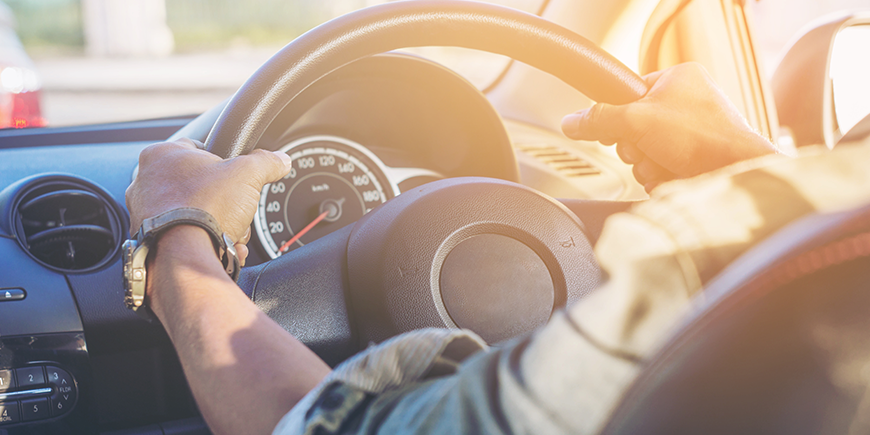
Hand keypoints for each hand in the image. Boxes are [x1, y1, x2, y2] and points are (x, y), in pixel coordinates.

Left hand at [126, 138, 291, 261]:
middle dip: (220, 200)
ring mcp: (142, 211)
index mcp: (163, 154)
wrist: (185, 254)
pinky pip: (179, 236)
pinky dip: (200, 241)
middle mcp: (146, 180)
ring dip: (214, 223)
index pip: (198, 147)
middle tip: (234, 208)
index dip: (222, 161)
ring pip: (190, 212)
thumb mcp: (248, 175)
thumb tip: (279, 160)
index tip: (233, 174)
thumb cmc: (204, 208)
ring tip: (228, 231)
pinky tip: (219, 246)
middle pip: (196, 184)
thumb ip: (266, 162)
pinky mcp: (146, 238)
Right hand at [561, 62, 776, 190]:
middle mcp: (688, 103)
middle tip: (646, 148)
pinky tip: (674, 176)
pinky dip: (661, 177)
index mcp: (678, 79)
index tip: (617, 128)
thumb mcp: (637, 120)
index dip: (618, 115)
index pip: (629, 93)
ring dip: (646, 165)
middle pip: (633, 127)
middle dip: (634, 147)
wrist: (737, 173)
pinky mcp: (695, 160)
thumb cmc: (703, 137)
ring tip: (665, 164)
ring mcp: (693, 133)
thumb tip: (571, 121)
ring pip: (645, 153)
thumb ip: (599, 119)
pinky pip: (660, 169)